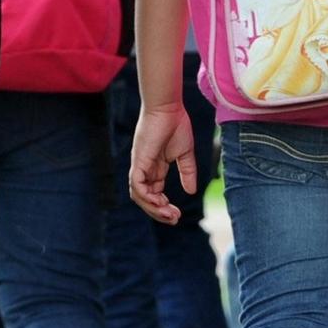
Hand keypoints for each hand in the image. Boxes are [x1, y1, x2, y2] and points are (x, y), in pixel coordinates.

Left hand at [129, 102, 197, 224]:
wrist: (168, 108)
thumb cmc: (176, 126)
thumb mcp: (184, 154)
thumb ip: (187, 172)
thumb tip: (190, 192)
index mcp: (155, 169)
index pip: (154, 194)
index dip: (164, 207)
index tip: (178, 214)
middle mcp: (144, 169)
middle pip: (145, 198)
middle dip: (159, 212)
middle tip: (174, 219)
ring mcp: (140, 165)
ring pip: (139, 195)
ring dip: (153, 208)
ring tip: (170, 214)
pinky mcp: (139, 161)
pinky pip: (137, 184)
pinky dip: (146, 195)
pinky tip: (160, 202)